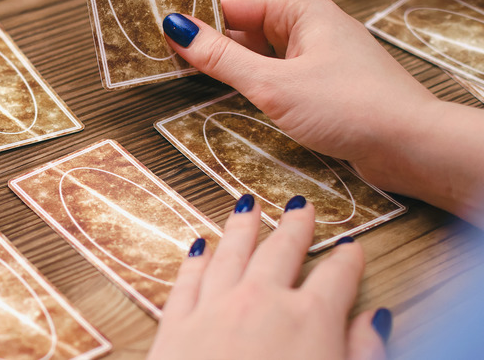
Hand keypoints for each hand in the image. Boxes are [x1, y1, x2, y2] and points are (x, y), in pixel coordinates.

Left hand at [147, 194, 389, 359]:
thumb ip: (363, 353)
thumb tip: (376, 320)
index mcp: (310, 320)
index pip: (337, 277)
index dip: (347, 261)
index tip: (351, 248)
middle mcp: (261, 302)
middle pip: (281, 251)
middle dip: (294, 227)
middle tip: (301, 207)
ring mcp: (214, 309)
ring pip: (230, 253)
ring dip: (242, 228)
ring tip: (247, 206)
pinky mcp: (176, 326)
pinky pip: (187, 280)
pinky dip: (196, 260)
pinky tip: (198, 246)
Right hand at [161, 0, 483, 222]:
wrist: (412, 147)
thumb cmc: (350, 108)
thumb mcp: (273, 84)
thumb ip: (221, 59)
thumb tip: (177, 29)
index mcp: (301, 10)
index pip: (234, 4)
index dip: (196, 18)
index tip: (160, 33)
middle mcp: (310, 26)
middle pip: (244, 28)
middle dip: (210, 45)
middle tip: (166, 61)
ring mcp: (318, 55)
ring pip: (259, 54)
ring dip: (231, 68)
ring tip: (189, 79)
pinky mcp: (323, 84)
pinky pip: (276, 74)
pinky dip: (252, 84)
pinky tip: (231, 98)